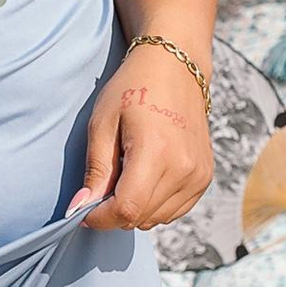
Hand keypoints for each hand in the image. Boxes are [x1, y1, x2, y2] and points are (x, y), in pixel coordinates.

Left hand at [71, 61, 213, 230]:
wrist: (175, 67)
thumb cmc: (134, 87)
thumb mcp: (103, 123)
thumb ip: (95, 170)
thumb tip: (80, 208)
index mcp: (157, 152)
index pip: (126, 209)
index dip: (100, 218)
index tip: (84, 211)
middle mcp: (184, 168)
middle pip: (140, 217)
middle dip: (113, 212)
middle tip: (102, 185)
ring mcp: (198, 175)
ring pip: (156, 219)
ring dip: (134, 208)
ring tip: (125, 173)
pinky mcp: (205, 177)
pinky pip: (173, 211)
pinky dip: (153, 204)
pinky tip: (144, 177)